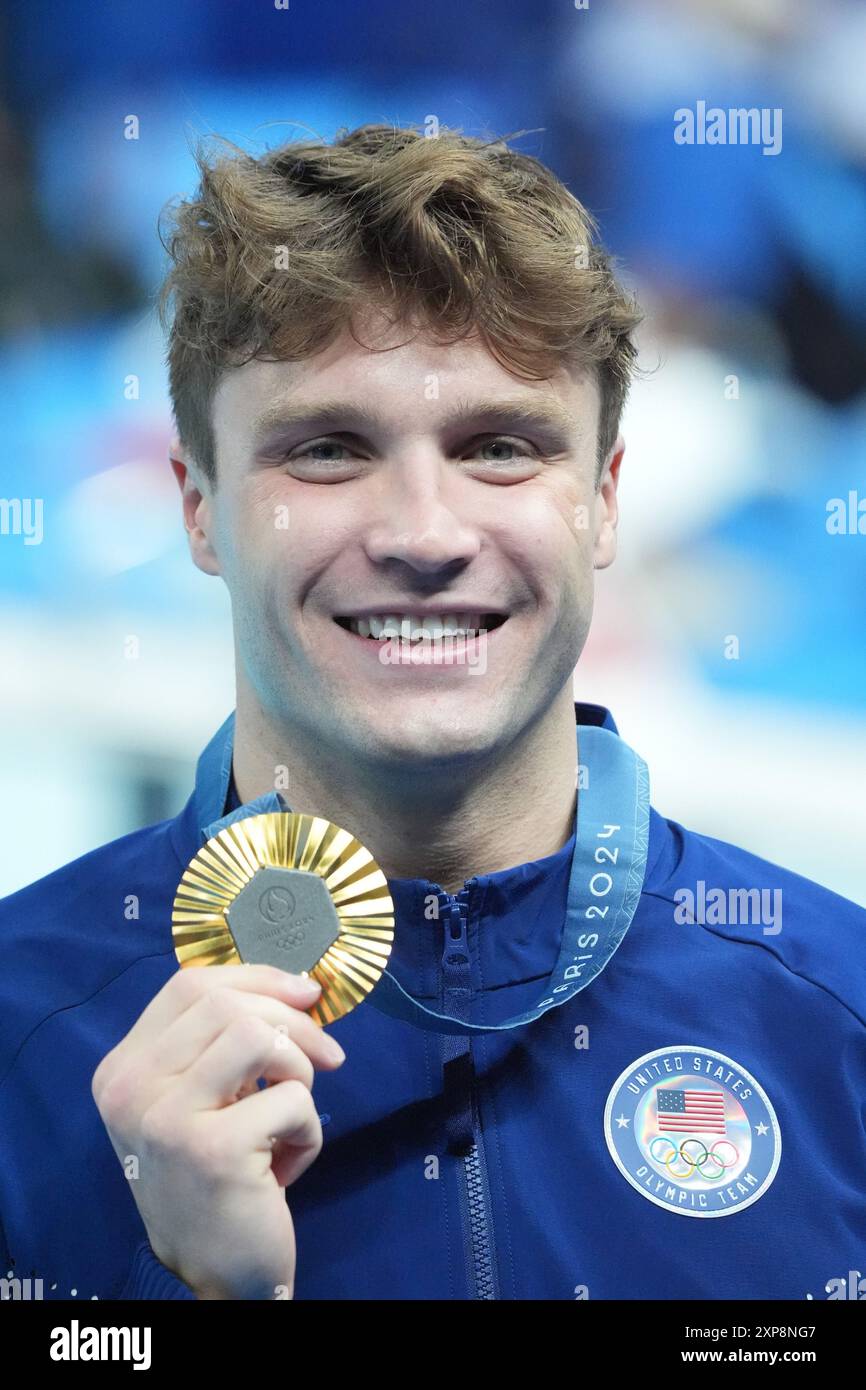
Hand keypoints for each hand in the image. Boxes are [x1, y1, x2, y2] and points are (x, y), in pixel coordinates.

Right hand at [92, 964, 344, 1299]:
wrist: (215, 1274)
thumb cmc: (219, 1178)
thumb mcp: (202, 1100)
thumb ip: (224, 1042)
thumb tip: (299, 984)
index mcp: (122, 1069)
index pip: (188, 984)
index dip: (257, 978)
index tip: (306, 994)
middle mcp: (129, 1088)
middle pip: (225, 1002)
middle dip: (293, 1022)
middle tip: (327, 1057)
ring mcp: (163, 1117)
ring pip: (257, 1036)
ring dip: (299, 1071)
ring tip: (293, 1114)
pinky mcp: (210, 1149)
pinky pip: (291, 1099)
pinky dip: (308, 1130)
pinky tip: (288, 1166)